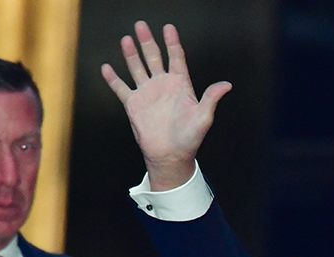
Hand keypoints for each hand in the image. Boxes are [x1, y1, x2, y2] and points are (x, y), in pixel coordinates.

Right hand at [101, 21, 231, 190]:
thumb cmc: (190, 138)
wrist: (171, 155)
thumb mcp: (204, 117)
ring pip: (137, 68)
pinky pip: (121, 88)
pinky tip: (106, 67)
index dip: (172, 42)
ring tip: (126, 39)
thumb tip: (227, 85)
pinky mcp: (133, 105)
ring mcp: (147, 93)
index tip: (168, 28)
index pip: (176, 57)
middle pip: (153, 57)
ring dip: (131, 54)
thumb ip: (211, 98)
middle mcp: (162, 85)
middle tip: (141, 25)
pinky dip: (113, 78)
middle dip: (147, 41)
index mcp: (180, 84)